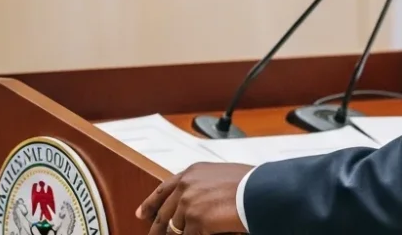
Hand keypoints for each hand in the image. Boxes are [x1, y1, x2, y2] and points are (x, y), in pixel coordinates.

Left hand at [136, 162, 253, 234]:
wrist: (259, 191)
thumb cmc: (250, 182)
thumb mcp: (221, 176)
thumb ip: (203, 185)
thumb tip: (197, 201)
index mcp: (192, 172)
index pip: (163, 189)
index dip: (150, 203)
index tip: (142, 213)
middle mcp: (186, 186)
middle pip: (164, 213)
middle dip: (157, 228)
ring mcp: (188, 204)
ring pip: (175, 229)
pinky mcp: (195, 221)